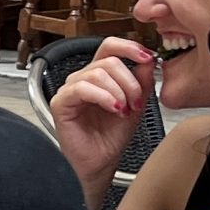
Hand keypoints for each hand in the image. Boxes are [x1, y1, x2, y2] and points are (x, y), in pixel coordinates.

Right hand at [49, 36, 155, 191]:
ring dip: (118, 92)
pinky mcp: (61, 102)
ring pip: (97, 74)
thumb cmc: (111, 137)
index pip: (109, 47)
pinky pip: (82, 88)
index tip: (148, 57)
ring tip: (124, 110)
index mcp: (100, 76)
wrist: (101, 162)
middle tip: (136, 102)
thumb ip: (141, 82)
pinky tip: (113, 109)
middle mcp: (83, 78)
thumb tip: (147, 60)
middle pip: (109, 61)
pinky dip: (103, 97)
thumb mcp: (136, 105)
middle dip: (130, 82)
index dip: (129, 47)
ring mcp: (70, 89)